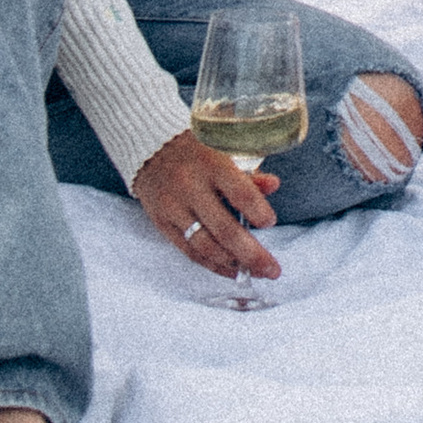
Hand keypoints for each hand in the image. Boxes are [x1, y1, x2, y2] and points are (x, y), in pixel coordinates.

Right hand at [134, 130, 281, 282]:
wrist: (150, 150)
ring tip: (256, 272)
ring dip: (234, 264)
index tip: (270, 222)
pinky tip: (232, 271)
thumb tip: (273, 185)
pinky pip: (190, 252)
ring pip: (206, 246)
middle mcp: (191, 188)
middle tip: (272, 269)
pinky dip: (213, 265)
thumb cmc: (195, 152)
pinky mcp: (164, 224)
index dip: (258, 211)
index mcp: (211, 164)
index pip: (239, 192)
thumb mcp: (223, 152)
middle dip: (252, 254)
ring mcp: (174, 208)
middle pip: (224, 229)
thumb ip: (248, 174)